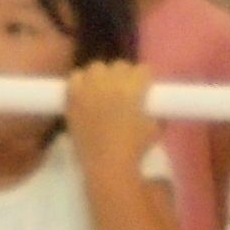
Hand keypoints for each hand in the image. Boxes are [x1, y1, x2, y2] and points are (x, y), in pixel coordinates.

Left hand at [67, 61, 158, 181]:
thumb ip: (157, 113)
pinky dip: (81, 82)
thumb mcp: (155, 129)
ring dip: (103, 76)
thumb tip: (156, 107)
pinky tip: (85, 94)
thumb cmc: (135, 148)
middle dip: (125, 76)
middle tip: (125, 92)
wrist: (107, 164)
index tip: (145, 89)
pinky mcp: (73, 97)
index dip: (145, 79)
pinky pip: (75, 77)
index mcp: (133, 87)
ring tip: (104, 91)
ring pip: (97, 67)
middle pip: (120, 65)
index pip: (143, 69)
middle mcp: (111, 82)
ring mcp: (89, 88)